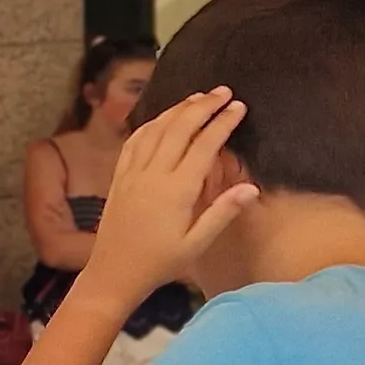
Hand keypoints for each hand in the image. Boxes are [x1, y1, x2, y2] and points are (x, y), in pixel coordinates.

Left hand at [82, 88, 257, 306]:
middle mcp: (152, 175)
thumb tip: (252, 188)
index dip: (223, 123)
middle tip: (223, 91)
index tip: (239, 107)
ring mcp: (133, 173)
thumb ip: (223, 213)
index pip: (204, 146)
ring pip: (156, 130)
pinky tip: (162, 118)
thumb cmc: (159, 263)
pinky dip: (151, 124)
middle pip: (179, 128)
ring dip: (177, 110)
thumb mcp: (196, 244)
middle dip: (203, 106)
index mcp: (176, 190)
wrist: (113, 273)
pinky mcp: (120, 177)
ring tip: (198, 97)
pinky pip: (135, 142)